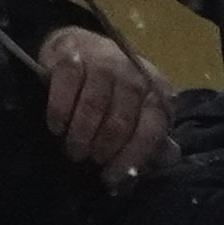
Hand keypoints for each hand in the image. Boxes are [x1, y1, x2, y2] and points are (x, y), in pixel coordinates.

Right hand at [37, 26, 175, 188]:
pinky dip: (60, 112)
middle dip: (102, 148)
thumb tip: (167, 159)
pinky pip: (67, 86)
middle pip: (120, 121)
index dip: (131, 158)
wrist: (81, 47)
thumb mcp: (136, 111)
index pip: (151, 130)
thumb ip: (150, 136)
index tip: (110, 178)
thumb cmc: (112, 90)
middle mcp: (134, 75)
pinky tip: (56, 126)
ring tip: (72, 150)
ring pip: (94, 106)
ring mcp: (104, 61)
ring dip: (80, 135)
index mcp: (156, 93)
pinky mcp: (73, 54)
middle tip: (86, 160)